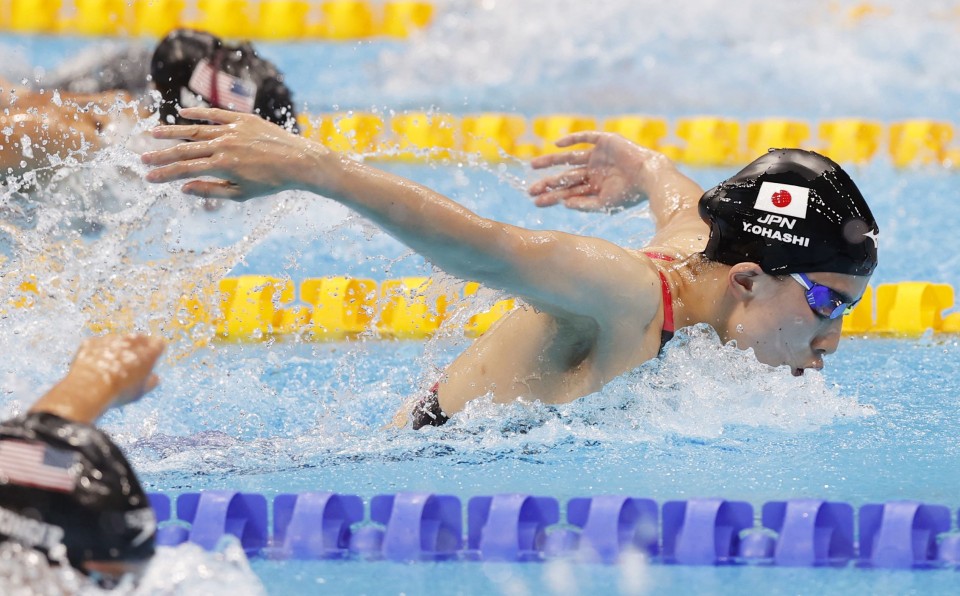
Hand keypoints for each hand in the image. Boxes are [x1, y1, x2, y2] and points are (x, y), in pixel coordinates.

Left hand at [31, 334, 165, 423]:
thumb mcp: (139, 392)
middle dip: (136, 347)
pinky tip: (95, 365)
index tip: (151, 358)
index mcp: (148, 352)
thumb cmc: (119, 391)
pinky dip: (98, 351)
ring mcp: (111, 339)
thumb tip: (155, 378)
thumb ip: (150, 382)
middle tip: (131, 362)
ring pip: (117, 341)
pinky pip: (98, 344)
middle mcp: (131, 341)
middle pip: (138, 339)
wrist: (89, 388)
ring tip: (111, 366)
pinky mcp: (92, 341)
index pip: (158, 344)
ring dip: (117, 349)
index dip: (155, 351)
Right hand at [142, 107, 325, 200]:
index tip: (148, 177)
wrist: (299, 161)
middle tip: (142, 157)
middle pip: (186, 150)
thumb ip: (211, 190)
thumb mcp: (241, 194)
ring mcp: (233, 130)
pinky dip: (199, 112)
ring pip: (197, 129)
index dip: (165, 174)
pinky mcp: (243, 119)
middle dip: (162, 155)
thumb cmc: (271, 182)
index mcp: (224, 166)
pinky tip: (182, 113)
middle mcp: (225, 145)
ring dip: (173, 132)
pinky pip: (216, 114)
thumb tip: (183, 188)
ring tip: (154, 133)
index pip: (186, 170)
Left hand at [528, 132, 665, 211]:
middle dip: (548, 183)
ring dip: (552, 160)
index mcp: (595, 186)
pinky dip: (572, 138)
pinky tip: (557, 144)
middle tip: (530, 190)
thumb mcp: (604, 204)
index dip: (552, 196)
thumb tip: (563, 204)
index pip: (568, 191)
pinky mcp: (606, 141)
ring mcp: (599, 156)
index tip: (536, 201)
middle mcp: (594, 171)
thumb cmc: (630, 194)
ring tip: (533, 165)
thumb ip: (584, 204)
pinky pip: (586, 137)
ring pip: (570, 157)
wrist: (650, 176)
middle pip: (566, 176)